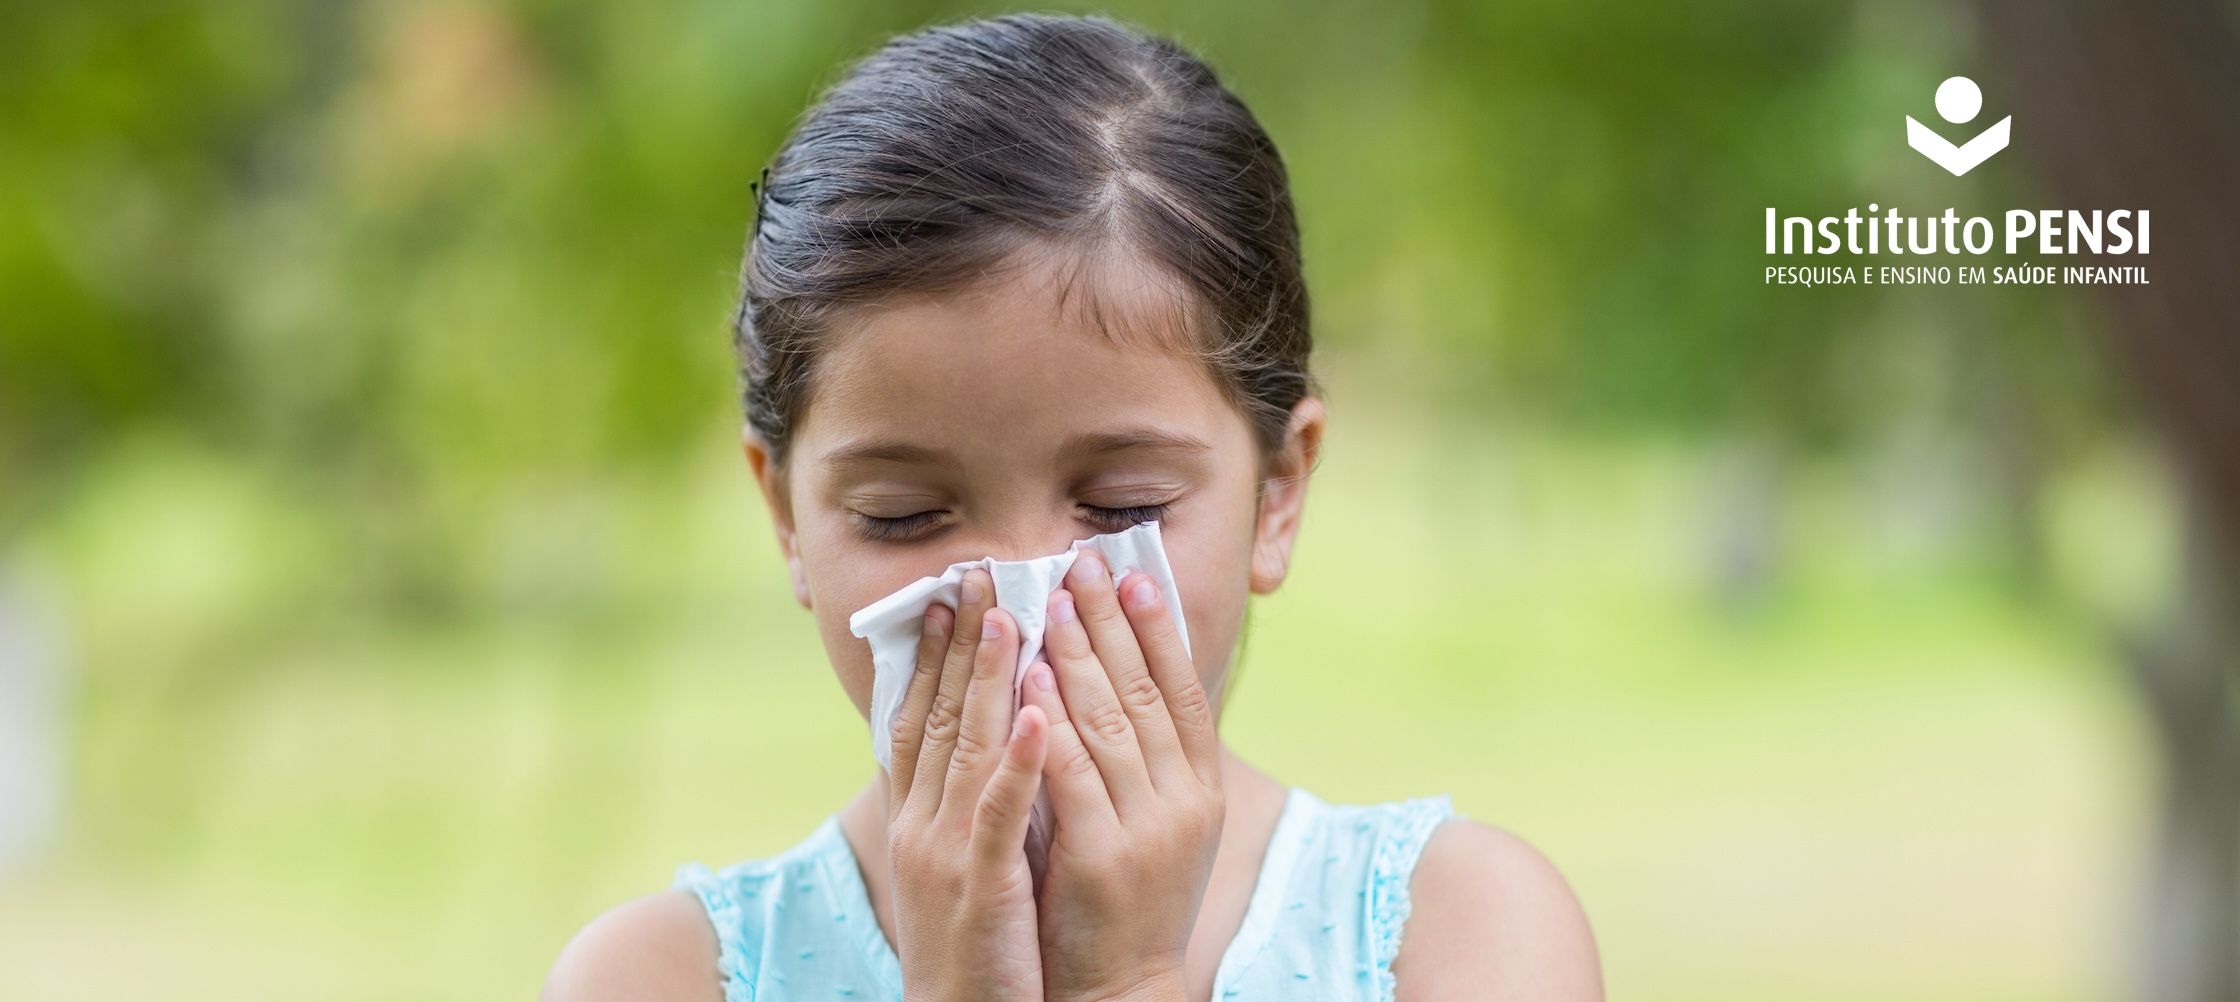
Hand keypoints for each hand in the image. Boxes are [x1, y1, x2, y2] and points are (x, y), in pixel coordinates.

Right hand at [886, 567, 1050, 1001]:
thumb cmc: (972, 948)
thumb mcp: (960, 864)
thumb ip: (967, 803)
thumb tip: (993, 743)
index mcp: (917, 818)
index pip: (918, 718)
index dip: (930, 656)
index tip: (948, 597)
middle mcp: (921, 824)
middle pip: (938, 716)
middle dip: (958, 643)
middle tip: (976, 575)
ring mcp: (946, 853)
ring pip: (966, 750)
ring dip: (987, 680)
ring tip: (1009, 618)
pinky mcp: (980, 885)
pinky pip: (999, 815)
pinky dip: (1019, 762)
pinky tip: (1042, 718)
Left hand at [1016, 547, 1224, 1001]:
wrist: (1119, 990)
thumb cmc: (1126, 902)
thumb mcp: (1156, 823)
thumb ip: (1145, 759)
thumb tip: (1118, 679)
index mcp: (1201, 789)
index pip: (1185, 690)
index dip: (1160, 628)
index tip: (1136, 571)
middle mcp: (1183, 801)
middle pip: (1146, 691)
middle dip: (1111, 620)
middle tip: (1080, 562)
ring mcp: (1145, 829)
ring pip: (1109, 721)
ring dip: (1078, 652)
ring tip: (1050, 600)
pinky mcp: (1100, 856)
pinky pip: (1072, 773)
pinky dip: (1051, 719)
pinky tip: (1031, 677)